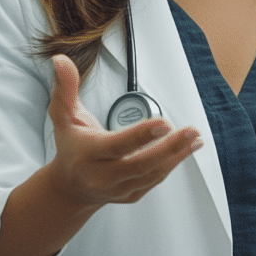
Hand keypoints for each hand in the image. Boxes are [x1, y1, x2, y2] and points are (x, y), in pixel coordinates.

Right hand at [42, 54, 201, 207]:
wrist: (70, 186)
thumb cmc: (70, 146)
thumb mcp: (63, 116)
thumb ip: (65, 88)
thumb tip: (61, 60)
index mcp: (87, 154)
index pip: (117, 145)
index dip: (141, 135)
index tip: (164, 123)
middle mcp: (102, 176)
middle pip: (140, 164)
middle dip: (169, 148)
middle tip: (190, 131)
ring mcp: (118, 189)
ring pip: (152, 174)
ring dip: (176, 155)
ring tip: (194, 137)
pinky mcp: (131, 195)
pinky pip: (155, 179)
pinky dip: (173, 163)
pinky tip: (187, 148)